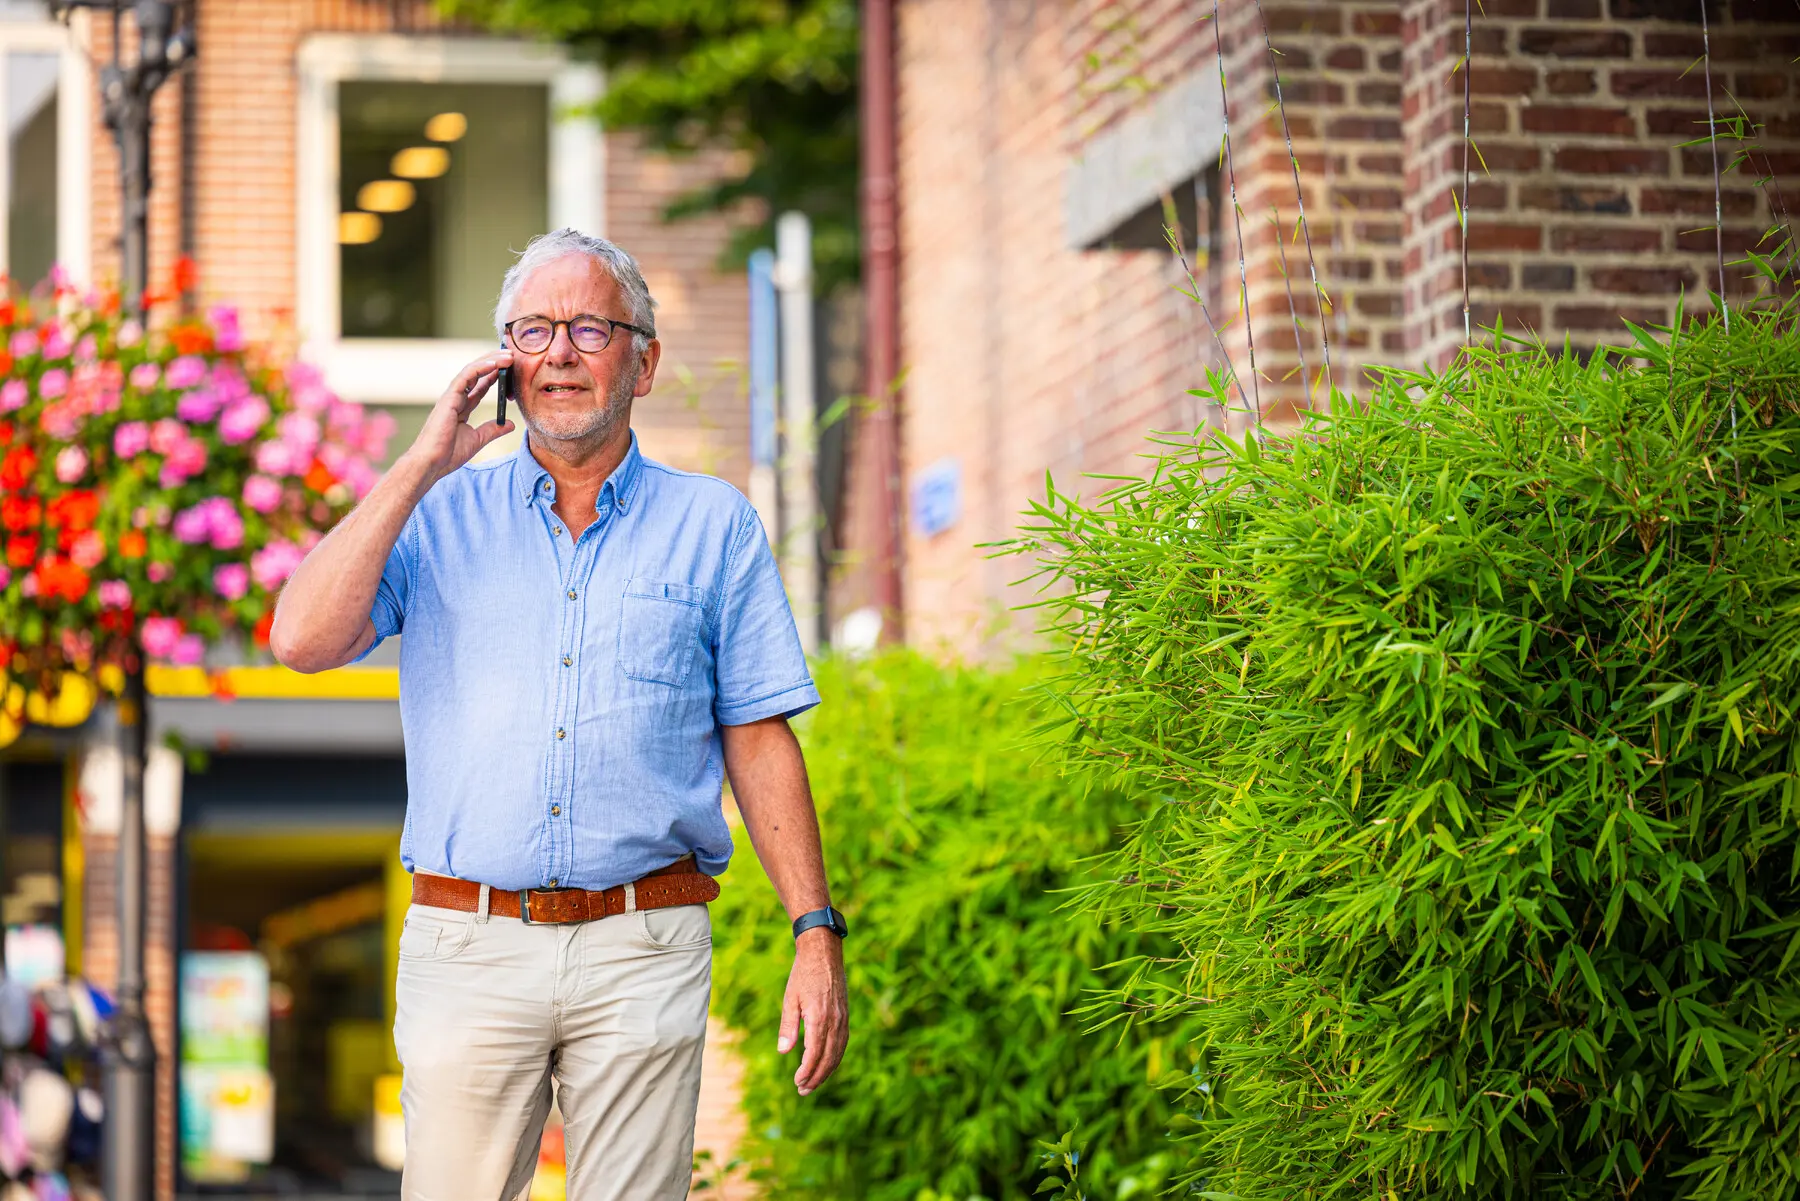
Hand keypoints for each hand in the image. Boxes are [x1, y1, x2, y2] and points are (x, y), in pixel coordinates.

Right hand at [403, 351, 515, 487]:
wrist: (432, 463)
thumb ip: (493, 430)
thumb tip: (510, 424)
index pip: (480, 385)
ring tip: (508, 356)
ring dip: (491, 360)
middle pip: (477, 374)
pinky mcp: (449, 397)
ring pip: (472, 370)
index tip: (511, 368)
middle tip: (513, 356)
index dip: (495, 375)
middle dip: (495, 363)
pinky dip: (480, 368)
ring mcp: (451, 396)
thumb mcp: (477, 439)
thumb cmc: (448, 454)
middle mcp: (456, 398)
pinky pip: (466, 376)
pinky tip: (494, 364)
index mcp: (462, 407)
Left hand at [778, 928, 847, 1095]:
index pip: (815, 1053)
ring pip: (838, 1052)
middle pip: (829, 1057)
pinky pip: (842, 1043)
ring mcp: (843, 1018)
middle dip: (816, 1077)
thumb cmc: (803, 975)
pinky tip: (826, 1064)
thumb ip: (788, 1026)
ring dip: (827, 1071)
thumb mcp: (790, 999)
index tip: (797, 1082)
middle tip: (803, 1090)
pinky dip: (835, 1058)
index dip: (807, 1071)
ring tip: (813, 1083)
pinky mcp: (845, 1015)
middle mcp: (835, 1020)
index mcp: (819, 1017)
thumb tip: (784, 1052)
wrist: (823, 953)